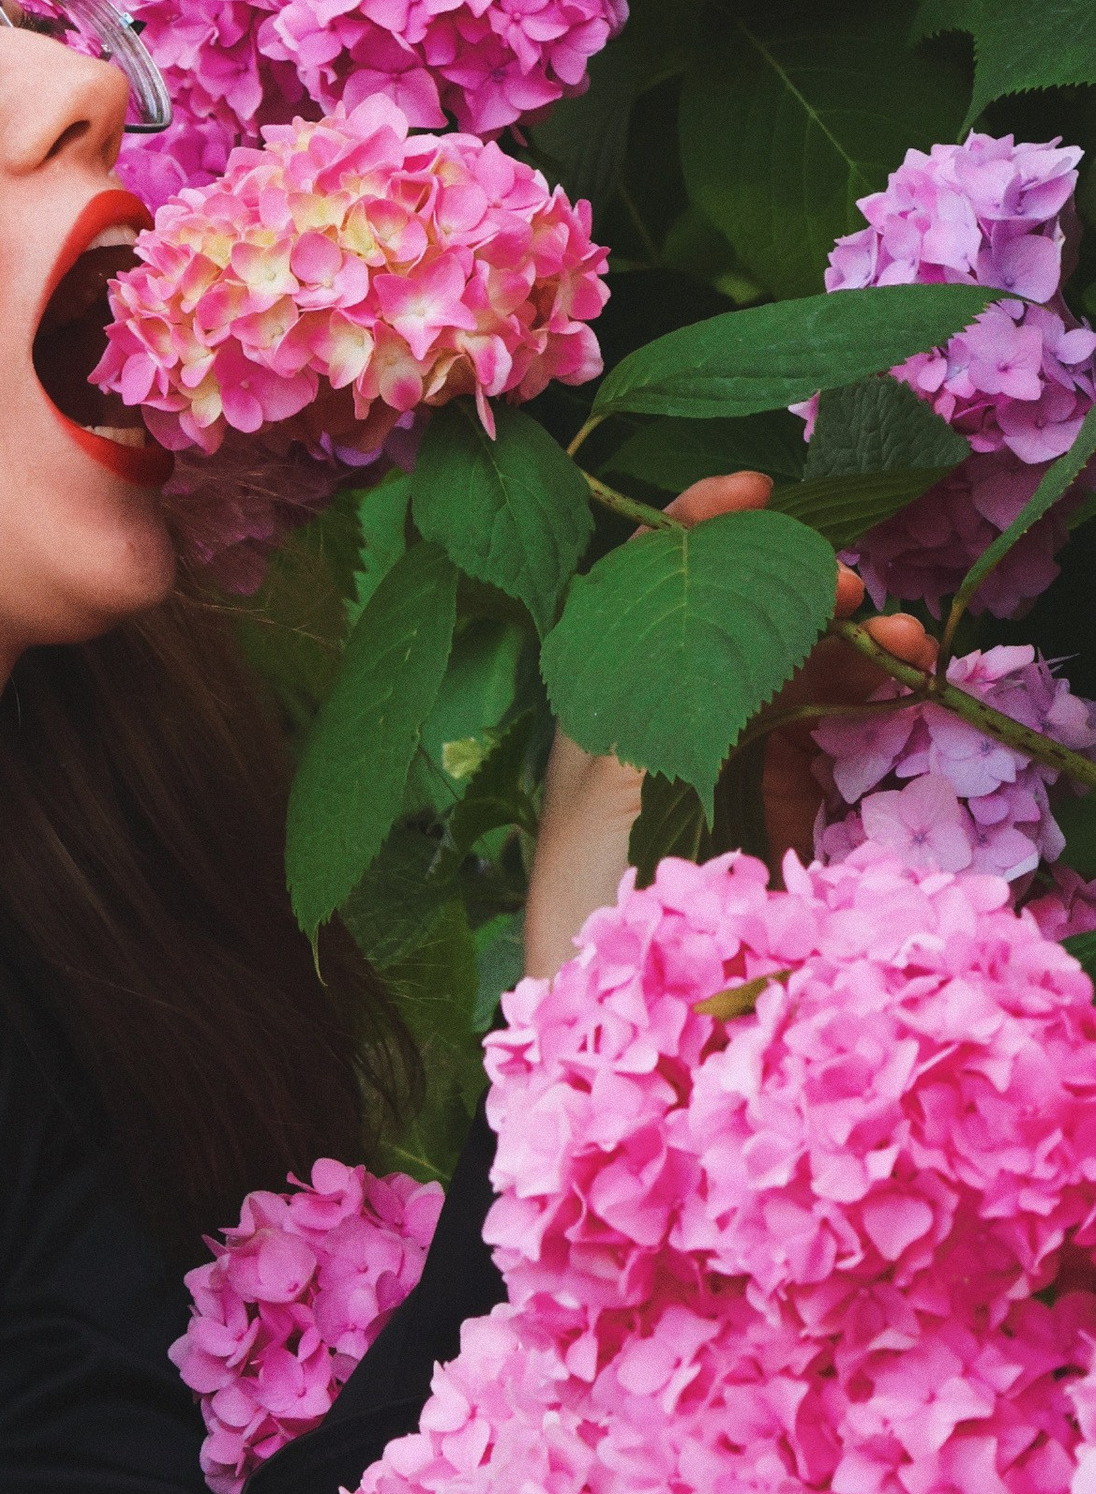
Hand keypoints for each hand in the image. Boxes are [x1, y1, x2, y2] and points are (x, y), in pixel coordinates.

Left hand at [521, 472, 936, 979]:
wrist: (616, 1008)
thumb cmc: (589, 888)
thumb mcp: (615, 772)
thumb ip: (674, 685)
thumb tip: (735, 604)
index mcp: (601, 686)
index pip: (649, 577)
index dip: (698, 523)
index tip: (753, 485)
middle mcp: (661, 703)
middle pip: (736, 611)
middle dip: (794, 582)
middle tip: (844, 584)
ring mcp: (724, 746)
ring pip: (795, 663)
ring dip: (848, 638)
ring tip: (899, 637)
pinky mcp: (774, 796)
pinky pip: (826, 722)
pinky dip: (868, 694)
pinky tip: (903, 678)